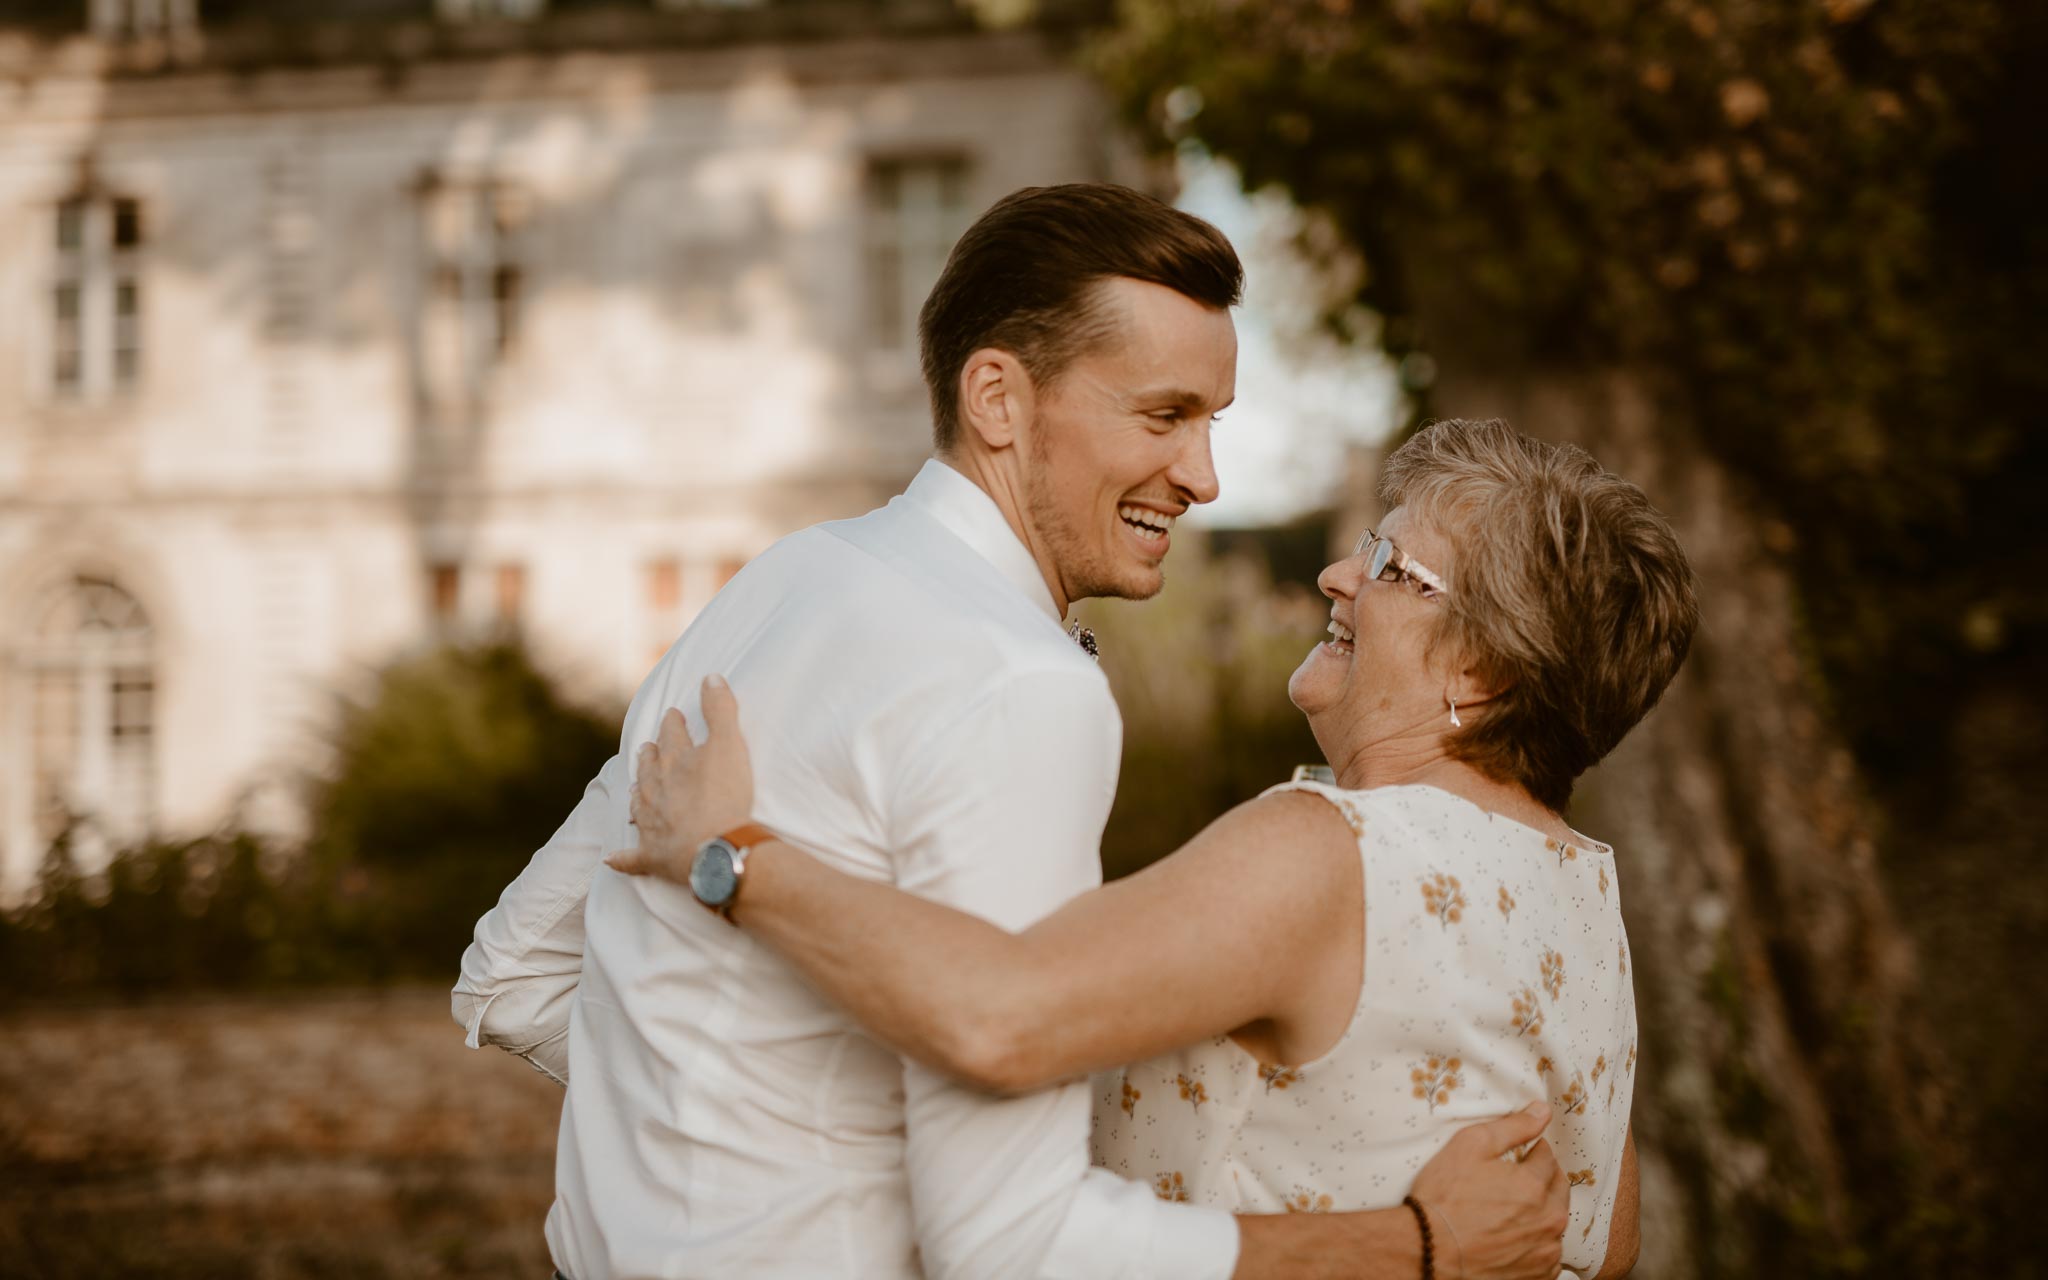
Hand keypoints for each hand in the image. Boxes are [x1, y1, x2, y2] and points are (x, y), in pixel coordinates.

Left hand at [606, 675, 755, 882]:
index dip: (672, 724)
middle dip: (650, 755)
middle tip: (648, 747)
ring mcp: (650, 823)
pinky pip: (632, 858)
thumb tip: (709, 676)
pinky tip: (611, 859)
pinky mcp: (652, 856)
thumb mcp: (730, 745)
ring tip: (635, 786)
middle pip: (648, 767)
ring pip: (637, 803)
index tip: (672, 715)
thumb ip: (720, 710)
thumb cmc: (724, 797)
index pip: (670, 735)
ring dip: (637, 793)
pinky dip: (621, 858)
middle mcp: (654, 789)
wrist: (715, 850)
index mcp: (673, 761)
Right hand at [1410, 1102, 1569, 1279]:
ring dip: (1541, 1213)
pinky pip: (1549, 1255)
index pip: (1548, 1157)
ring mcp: (1545, 1252)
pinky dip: (1537, 1245)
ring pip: (1555, 1222)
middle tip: (1514, 1182)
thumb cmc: (1445, 1197)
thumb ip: (1513, 1126)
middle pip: (1559, 1189)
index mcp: (1536, 1185)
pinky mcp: (1536, 1276)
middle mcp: (1549, 1220)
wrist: (1427, 1250)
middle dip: (1542, 1179)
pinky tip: (1513, 1238)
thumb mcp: (1471, 1145)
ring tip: (1511, 1212)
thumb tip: (1543, 1110)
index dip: (1531, 1151)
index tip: (1515, 1157)